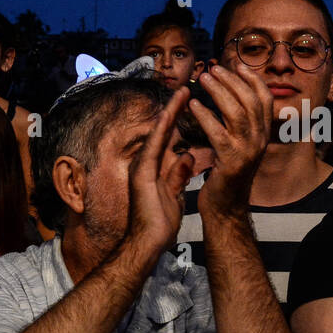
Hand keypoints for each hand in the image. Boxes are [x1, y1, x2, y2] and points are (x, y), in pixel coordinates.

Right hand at [126, 86, 194, 254]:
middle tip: (186, 88)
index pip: (168, 140)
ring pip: (157, 134)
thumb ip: (178, 176)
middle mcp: (145, 164)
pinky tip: (171, 113)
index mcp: (153, 169)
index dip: (179, 121)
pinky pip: (154, 147)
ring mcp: (141, 168)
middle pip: (162, 132)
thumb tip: (187, 157)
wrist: (147, 244)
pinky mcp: (142, 174)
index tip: (191, 104)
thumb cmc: (159, 225)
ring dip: (170, 113)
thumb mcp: (174, 195)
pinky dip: (163, 130)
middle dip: (174, 110)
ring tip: (182, 92)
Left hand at [190, 63, 271, 213]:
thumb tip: (230, 98)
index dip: (252, 79)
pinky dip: (205, 116)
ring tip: (202, 79)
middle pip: (250, 100)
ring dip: (218, 92)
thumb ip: (238, 125)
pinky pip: (218, 133)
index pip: (265, 98)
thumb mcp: (238, 146)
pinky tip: (192, 106)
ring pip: (237, 112)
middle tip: (212, 68)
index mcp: (264, 134)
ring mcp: (248, 151)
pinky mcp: (231, 162)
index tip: (236, 65)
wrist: (225, 208)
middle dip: (231, 80)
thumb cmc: (226, 175)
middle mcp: (260, 140)